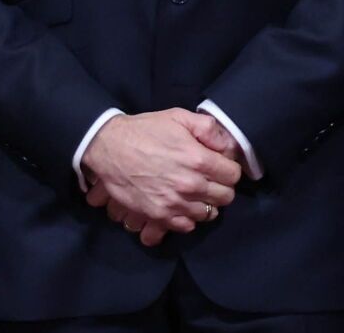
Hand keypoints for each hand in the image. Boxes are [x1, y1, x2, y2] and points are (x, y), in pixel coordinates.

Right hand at [81, 109, 240, 245]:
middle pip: (225, 197)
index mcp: (198, 159)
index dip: (229, 169)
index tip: (220, 166)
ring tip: (195, 192)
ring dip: (206, 203)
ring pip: (209, 214)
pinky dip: (188, 217)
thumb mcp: (178, 117)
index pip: (233, 175)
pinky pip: (187, 226)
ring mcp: (175, 203)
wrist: (110, 147)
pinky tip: (182, 203)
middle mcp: (190, 184)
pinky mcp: (159, 215)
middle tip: (209, 179)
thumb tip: (228, 146)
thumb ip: (208, 128)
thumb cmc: (145, 130)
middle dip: (221, 187)